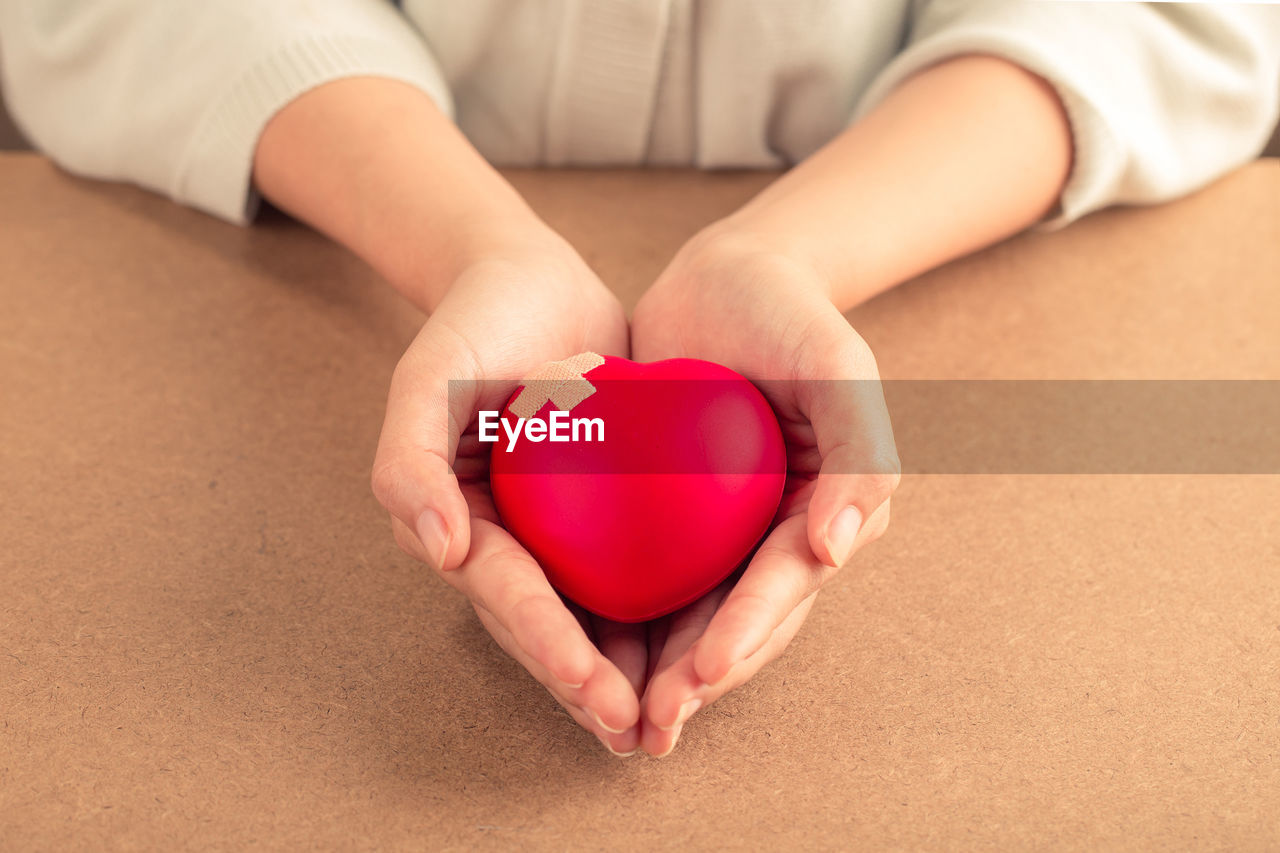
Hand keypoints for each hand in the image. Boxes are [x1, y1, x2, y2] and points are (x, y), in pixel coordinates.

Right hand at [371, 235, 647, 754]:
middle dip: (591, 685)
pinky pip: (627, 568)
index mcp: (457, 521)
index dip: (550, 648)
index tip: (599, 691)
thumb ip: (410, 460)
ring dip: (627, 669)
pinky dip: (657, 611)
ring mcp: (554, 529)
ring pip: (591, 613)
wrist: (531, 280)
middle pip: (549, 624)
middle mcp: (503, 538)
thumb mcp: (427, 377)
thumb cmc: (473, 323)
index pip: (509, 596)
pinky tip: (700, 641)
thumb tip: (438, 551)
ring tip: (671, 718)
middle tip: (643, 732)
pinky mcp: (599, 510)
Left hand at [629, 229, 900, 755]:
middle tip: (646, 728)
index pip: (781, 588)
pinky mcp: (674, 516)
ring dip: (658, 671)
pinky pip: (650, 573)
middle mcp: (778, 533)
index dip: (743, 636)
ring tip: (615, 720)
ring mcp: (726, 530)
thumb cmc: (794, 315)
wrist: (729, 275)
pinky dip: (624, 615)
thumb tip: (838, 551)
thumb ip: (860, 452)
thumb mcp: (839, 367)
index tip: (699, 676)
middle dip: (697, 680)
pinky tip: (583, 648)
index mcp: (826, 514)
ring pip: (691, 614)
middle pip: (737, 621)